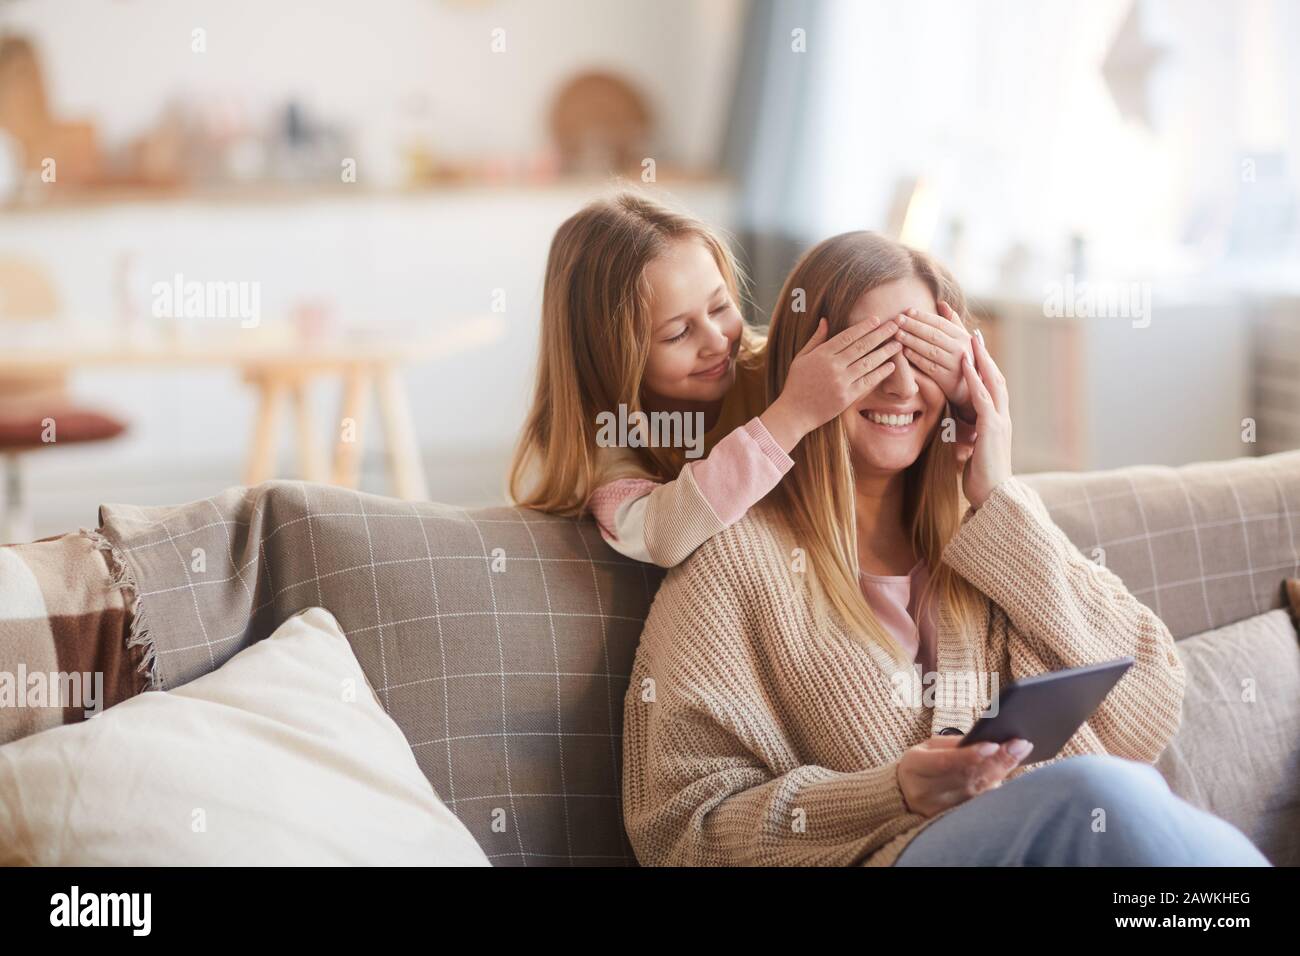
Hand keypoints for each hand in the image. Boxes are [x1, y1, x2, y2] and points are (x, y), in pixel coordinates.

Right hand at [760, 316, 902, 452]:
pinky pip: (868, 382)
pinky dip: (880, 372)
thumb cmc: (796, 384)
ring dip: (885, 352)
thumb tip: (825, 320)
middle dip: (881, 334)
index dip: (864, 326)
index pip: (847, 336)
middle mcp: (833, 366)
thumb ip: (815, 339)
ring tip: (898, 343)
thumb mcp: (800, 358)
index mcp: (821, 354)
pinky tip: (891, 365)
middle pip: (862, 346)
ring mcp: (841, 382)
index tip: (877, 319)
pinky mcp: (847, 397)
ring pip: (868, 362)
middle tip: (896, 325)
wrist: (794, 413)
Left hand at [894, 301, 976, 423]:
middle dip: (914, 326)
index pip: (940, 323)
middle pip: (933, 335)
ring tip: (897, 334)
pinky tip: (904, 351)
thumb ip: (952, 321)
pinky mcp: (946, 378)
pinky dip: (916, 358)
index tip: (908, 311)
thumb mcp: (961, 339)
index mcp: (963, 336)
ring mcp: (954, 364)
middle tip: (897, 319)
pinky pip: (928, 366)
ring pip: (930, 349)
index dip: (923, 316)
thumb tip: (941, 303)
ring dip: (912, 341)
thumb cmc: (961, 358)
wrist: (969, 387)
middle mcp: (960, 349)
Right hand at [897, 735, 1032, 817]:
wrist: (905, 794)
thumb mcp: (929, 747)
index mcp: (915, 769)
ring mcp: (940, 810)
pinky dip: (997, 786)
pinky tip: (1009, 770)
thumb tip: (988, 740)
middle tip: (1019, 745)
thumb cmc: (921, 764)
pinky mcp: (952, 820)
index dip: (970, 755)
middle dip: (996, 760)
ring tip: (1019, 752)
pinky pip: (981, 803)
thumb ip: (954, 745)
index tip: (994, 745)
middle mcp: (926, 793)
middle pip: (967, 778)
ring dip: (1002, 772)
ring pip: (978, 792)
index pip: (945, 763)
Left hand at [958, 329, 1012, 508]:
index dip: (982, 367)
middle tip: (973, 332)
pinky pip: (983, 398)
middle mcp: (1002, 416)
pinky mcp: (993, 429)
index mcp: (997, 421)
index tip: (973, 349)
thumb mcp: (973, 454)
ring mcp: (1000, 421)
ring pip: (992, 382)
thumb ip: (970, 441)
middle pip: (995, 377)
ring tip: (970, 338)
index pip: (991, 387)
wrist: (994, 497)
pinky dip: (975, 379)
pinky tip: (965, 364)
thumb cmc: (981, 479)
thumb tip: (961, 441)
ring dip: (981, 359)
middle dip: (984, 355)